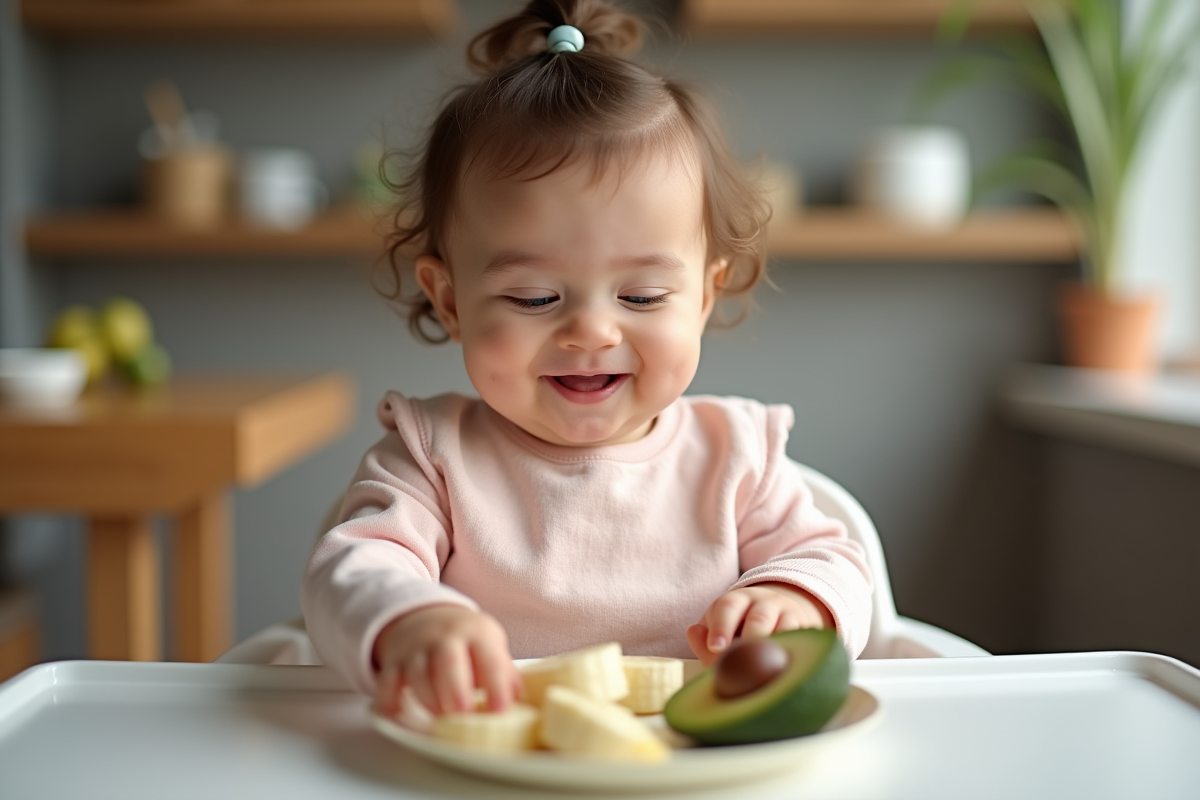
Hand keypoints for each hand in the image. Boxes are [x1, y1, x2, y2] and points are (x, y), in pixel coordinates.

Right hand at [373, 604, 520, 716]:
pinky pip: (388, 679)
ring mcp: (417, 647)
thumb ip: (502, 671)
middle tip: (463, 712)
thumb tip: (519, 699)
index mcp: (476, 633)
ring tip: (440, 715)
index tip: (500, 710)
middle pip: (448, 660)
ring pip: (418, 672)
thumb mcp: (489, 645)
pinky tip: (395, 711)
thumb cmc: (464, 639)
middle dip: (455, 688)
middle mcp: (445, 636)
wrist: (424, 615)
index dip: (496, 685)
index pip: (489, 658)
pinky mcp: (394, 660)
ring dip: (428, 697)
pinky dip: (389, 697)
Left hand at [686, 583, 833, 665]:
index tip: (716, 649)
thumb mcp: (720, 627)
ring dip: (775, 646)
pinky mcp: (806, 629)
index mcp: (737, 601)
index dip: (721, 627)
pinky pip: (803, 640)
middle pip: (759, 617)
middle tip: (743, 660)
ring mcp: (788, 614)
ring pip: (785, 627)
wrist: (783, 610)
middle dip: (750, 638)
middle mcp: (764, 603)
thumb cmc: (741, 627)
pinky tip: (787, 670)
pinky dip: (795, 652)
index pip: (728, 607)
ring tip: (766, 669)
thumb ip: (704, 640)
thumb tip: (693, 633)